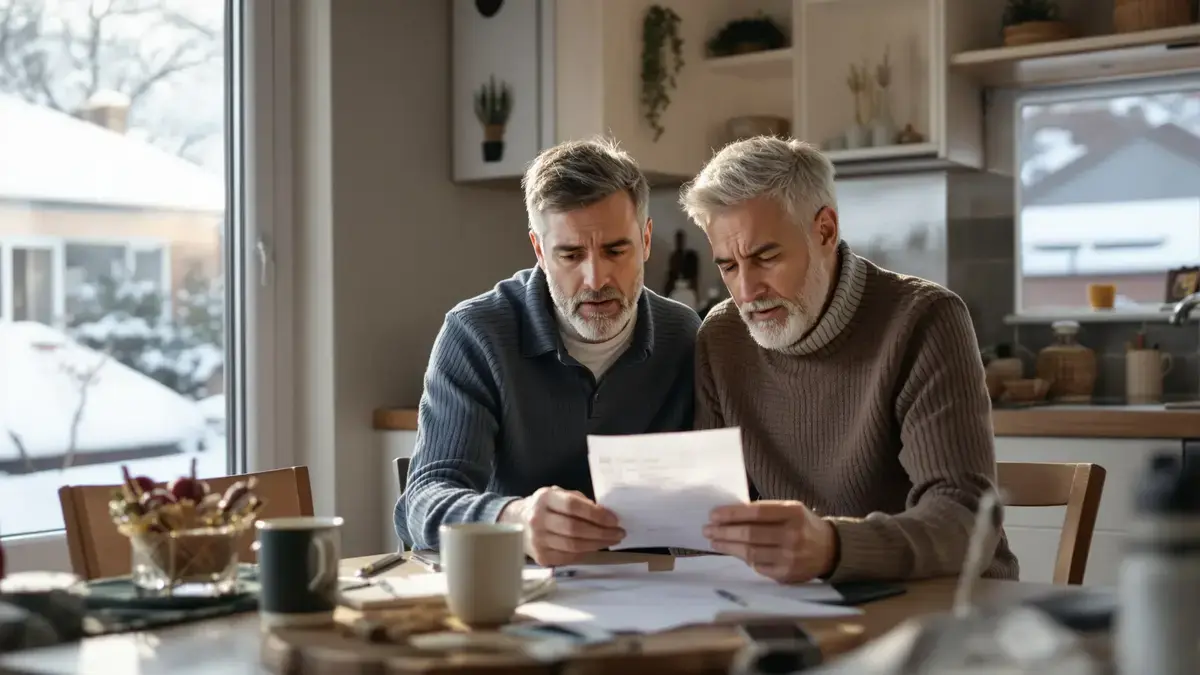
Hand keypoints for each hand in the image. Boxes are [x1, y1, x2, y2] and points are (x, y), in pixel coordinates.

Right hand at [499, 486, 624, 565]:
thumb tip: (606, 515)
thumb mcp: (560, 495)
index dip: (596, 514)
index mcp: (545, 498)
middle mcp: (538, 519)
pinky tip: (595, 547)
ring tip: (611, 540)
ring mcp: (537, 540)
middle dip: (601, 532)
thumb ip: (580, 502)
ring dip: (597, 544)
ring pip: (573, 546)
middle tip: (619, 533)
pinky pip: (569, 557)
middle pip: (575, 529)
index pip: (573, 506)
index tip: (615, 519)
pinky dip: (585, 553)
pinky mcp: (541, 557)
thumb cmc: (547, 507)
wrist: (518, 522)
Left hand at [703, 500, 837, 583]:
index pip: (756, 513)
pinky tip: (734, 553)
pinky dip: (744, 559)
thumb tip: (730, 514)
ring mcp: (790, 558)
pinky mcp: (787, 575)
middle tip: (707, 530)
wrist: (830, 550)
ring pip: (750, 553)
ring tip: (714, 542)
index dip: (732, 514)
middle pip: (750, 534)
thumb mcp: (790, 510)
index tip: (713, 515)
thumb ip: (765, 511)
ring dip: (728, 547)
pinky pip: (758, 567)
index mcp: (793, 514)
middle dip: (724, 532)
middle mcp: (793, 535)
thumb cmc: (803, 525)